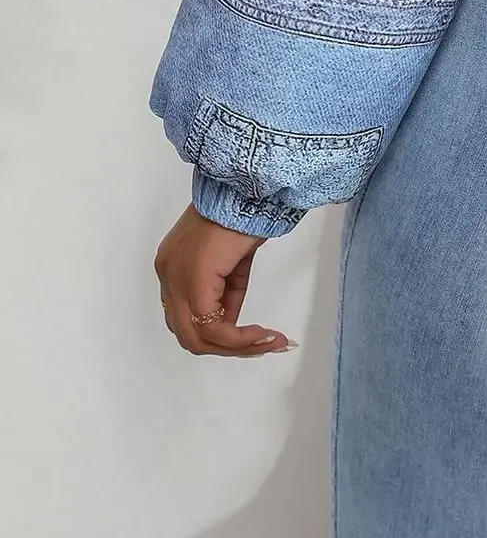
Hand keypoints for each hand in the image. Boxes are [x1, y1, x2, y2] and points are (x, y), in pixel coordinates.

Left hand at [154, 204, 294, 356]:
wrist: (248, 189)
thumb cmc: (243, 213)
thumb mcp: (232, 260)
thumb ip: (226, 290)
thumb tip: (230, 320)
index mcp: (173, 266)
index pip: (185, 316)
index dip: (216, 331)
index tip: (251, 332)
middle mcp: (167, 276)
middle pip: (188, 334)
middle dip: (228, 347)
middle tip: (262, 345)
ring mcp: (176, 281)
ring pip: (198, 338)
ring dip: (236, 347)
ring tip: (269, 342)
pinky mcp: (194, 284)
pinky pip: (215, 328)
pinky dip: (240, 339)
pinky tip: (263, 335)